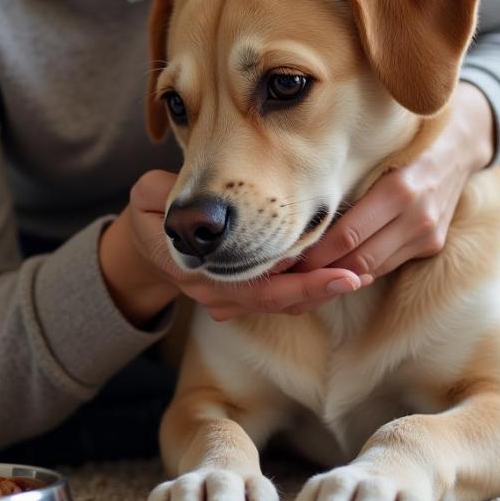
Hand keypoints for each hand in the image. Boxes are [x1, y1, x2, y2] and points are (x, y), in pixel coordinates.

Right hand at [102, 170, 362, 324]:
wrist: (142, 245)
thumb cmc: (151, 214)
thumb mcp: (148, 196)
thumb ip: (170, 196)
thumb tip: (200, 202)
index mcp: (196, 270)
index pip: (253, 285)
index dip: (295, 282)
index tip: (332, 272)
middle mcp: (214, 292)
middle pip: (274, 301)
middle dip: (317, 291)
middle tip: (355, 277)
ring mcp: (227, 300)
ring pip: (280, 304)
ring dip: (317, 292)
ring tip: (357, 276)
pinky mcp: (239, 297)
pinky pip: (277, 300)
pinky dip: (307, 290)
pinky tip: (336, 275)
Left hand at [293, 83, 494, 280]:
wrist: (459, 146)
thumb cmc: (403, 144)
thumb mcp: (375, 155)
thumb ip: (346, 184)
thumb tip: (300, 216)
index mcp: (399, 190)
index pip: (347, 236)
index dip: (314, 255)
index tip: (284, 260)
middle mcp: (418, 217)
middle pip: (358, 259)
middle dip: (321, 272)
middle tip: (288, 276)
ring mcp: (428, 235)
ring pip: (372, 268)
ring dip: (338, 276)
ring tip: (305, 277)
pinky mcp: (433, 245)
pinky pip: (388, 264)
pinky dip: (361, 269)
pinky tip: (335, 269)